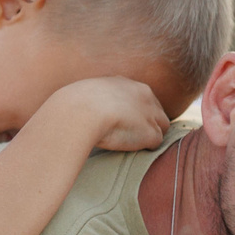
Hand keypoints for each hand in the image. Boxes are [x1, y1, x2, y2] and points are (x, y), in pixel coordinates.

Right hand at [38, 76, 169, 154]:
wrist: (79, 113)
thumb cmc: (73, 107)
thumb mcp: (83, 97)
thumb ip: (92, 102)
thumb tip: (82, 111)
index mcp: (125, 84)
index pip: (142, 98)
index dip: (137, 112)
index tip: (127, 124)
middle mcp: (143, 94)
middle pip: (156, 111)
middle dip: (148, 123)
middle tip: (132, 137)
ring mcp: (149, 113)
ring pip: (161, 126)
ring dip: (149, 135)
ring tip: (132, 145)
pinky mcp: (150, 132)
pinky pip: (156, 143)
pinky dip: (146, 147)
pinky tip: (131, 150)